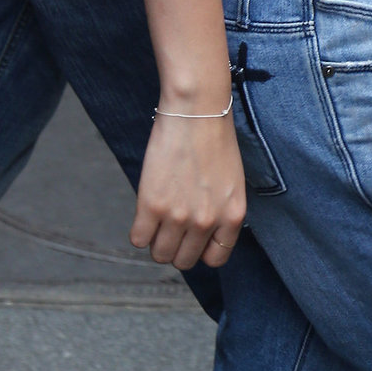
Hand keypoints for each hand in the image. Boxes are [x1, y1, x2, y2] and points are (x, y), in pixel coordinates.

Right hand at [130, 110, 246, 271]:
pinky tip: (145, 212)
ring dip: (156, 240)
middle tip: (171, 224)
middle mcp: (207, 221)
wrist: (196, 109)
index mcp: (232, 216)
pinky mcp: (152, 205)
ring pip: (160, 254)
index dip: (201, 249)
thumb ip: (220, 211)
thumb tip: (201, 234)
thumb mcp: (231, 181)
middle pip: (184, 261)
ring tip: (158, 218)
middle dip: (176, 246)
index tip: (193, 237)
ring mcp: (179, 216)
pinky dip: (139, 230)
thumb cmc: (215, 137)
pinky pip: (138, 239)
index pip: (215, 259)